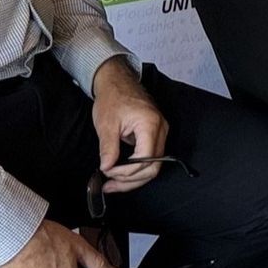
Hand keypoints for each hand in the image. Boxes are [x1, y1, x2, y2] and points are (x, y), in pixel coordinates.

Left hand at [91, 57, 166, 194]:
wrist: (117, 82)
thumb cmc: (113, 98)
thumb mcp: (106, 124)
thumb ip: (108, 148)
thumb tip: (107, 168)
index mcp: (150, 124)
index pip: (145, 159)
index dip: (126, 171)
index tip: (108, 171)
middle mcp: (161, 129)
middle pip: (153, 167)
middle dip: (131, 180)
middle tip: (110, 184)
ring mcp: (160, 133)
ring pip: (153, 166)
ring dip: (133, 178)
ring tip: (113, 184)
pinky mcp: (155, 135)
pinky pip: (150, 158)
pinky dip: (136, 169)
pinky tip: (120, 174)